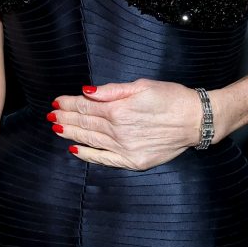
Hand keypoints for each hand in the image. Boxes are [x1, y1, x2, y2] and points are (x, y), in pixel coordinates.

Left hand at [49, 80, 204, 170]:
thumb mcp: (141, 85)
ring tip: (57, 128)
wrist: (196, 121)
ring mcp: (124, 148)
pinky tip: (76, 149)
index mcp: (118, 109)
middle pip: (84, 123)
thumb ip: (111, 90)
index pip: (85, 106)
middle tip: (51, 115)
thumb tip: (86, 91)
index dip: (68, 103)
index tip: (56, 101)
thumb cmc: (171, 98)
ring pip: (90, 140)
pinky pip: (104, 159)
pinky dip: (88, 155)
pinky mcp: (133, 161)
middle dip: (65, 117)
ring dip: (72, 133)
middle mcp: (118, 131)